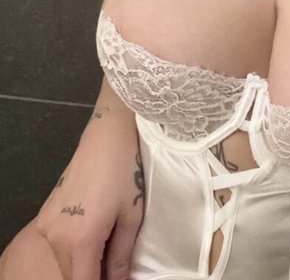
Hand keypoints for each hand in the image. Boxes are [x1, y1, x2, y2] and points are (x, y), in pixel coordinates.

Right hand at [36, 92, 142, 279]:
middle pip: (71, 275)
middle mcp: (56, 236)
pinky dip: (74, 247)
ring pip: (64, 262)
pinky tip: (94, 233)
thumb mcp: (131, 217)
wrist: (106, 136)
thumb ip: (120, 257)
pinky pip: (59, 244)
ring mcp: (47, 224)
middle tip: (115, 267)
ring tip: (108, 245)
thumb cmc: (125, 173)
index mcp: (80, 240)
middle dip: (93, 275)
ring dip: (83, 262)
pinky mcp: (46, 212)